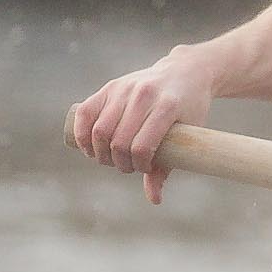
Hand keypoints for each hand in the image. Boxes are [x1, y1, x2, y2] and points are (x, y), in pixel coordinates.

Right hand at [68, 48, 218, 203]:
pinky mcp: (109, 87)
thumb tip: (154, 200)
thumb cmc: (190, 108)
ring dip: (99, 153)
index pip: (142, 146)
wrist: (187, 72)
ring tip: (109, 159)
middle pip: (118, 141)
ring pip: (99, 130)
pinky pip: (85, 113)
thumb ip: (167, 165)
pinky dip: (82, 135)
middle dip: (118, 162)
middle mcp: (143, 95)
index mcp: (167, 106)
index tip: (144, 168)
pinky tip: (90, 147)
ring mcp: (124, 89)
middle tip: (125, 166)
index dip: (139, 165)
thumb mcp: (189, 133)